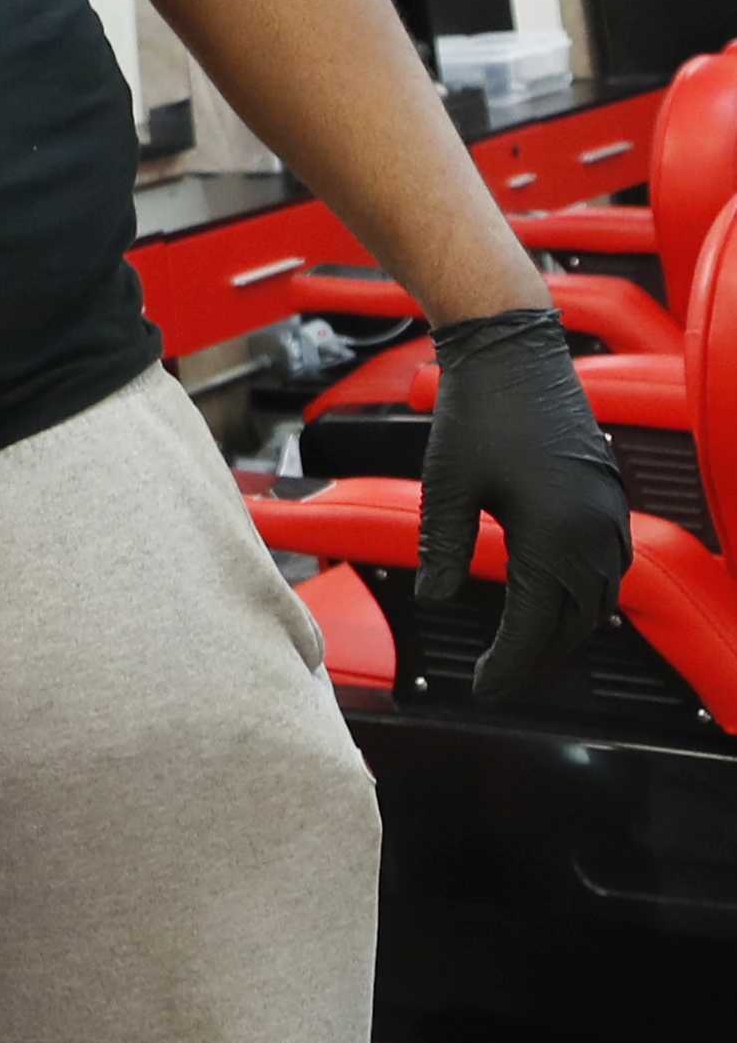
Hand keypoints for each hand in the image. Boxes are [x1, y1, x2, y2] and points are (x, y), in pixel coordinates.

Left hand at [416, 307, 631, 700]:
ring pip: (599, 599)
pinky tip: (554, 600)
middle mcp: (595, 531)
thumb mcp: (446, 487)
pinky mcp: (608, 498)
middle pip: (576, 622)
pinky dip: (582, 595)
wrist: (515, 354)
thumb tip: (433, 598)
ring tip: (520, 649)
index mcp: (556, 535)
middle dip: (536, 657)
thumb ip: (441, 547)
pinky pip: (607, 567)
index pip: (536, 626)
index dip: (508, 664)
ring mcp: (609, 514)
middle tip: (496, 678)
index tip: (482, 687)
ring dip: (564, 629)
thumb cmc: (478, 413)